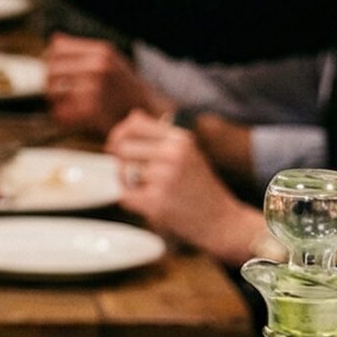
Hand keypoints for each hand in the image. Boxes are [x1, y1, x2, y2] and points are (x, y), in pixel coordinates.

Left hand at [45, 33, 166, 136]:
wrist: (149, 111)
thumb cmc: (126, 87)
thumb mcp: (110, 60)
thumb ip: (82, 50)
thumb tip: (55, 38)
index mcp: (100, 52)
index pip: (57, 48)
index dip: (50, 60)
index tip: (54, 72)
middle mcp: (97, 66)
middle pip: (51, 70)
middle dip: (50, 83)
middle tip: (56, 94)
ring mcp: (95, 87)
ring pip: (53, 91)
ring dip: (54, 101)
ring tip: (64, 106)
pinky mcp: (93, 110)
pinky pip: (62, 112)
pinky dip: (62, 116)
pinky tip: (71, 118)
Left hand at [107, 111, 260, 264]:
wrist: (220, 220)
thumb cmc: (200, 186)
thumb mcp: (187, 152)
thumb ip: (160, 135)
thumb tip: (131, 116)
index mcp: (180, 139)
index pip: (134, 124)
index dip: (119, 134)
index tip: (116, 146)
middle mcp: (172, 154)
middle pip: (122, 149)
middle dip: (122, 162)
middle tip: (135, 175)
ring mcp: (164, 178)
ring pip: (122, 173)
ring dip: (128, 183)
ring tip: (149, 190)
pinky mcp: (156, 202)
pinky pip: (124, 196)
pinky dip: (131, 201)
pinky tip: (149, 202)